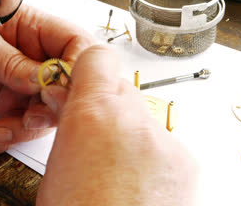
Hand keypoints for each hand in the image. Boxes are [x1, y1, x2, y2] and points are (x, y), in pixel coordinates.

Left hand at [0, 4, 93, 155]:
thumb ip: (10, 61)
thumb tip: (41, 80)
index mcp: (37, 30)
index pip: (76, 44)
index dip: (76, 70)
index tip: (58, 90)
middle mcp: (35, 59)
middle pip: (65, 87)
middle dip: (49, 110)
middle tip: (29, 119)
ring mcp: (23, 84)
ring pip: (42, 115)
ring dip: (20, 130)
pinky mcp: (8, 105)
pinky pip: (16, 128)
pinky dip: (0, 140)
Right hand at [37, 45, 196, 204]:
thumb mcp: (55, 165)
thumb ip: (67, 123)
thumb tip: (65, 98)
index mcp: (93, 115)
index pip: (98, 57)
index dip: (88, 69)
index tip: (83, 83)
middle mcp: (133, 120)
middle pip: (122, 90)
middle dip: (107, 107)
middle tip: (95, 136)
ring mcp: (164, 141)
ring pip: (142, 118)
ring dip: (129, 134)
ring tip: (115, 170)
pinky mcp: (185, 162)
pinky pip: (163, 143)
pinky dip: (150, 157)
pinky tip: (136, 183)